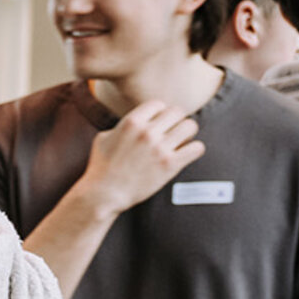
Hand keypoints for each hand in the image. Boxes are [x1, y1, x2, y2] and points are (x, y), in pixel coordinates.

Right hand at [74, 100, 205, 215]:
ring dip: (187, 133)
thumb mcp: (103, 138)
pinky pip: (197, 148)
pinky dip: (194, 150)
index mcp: (131, 122)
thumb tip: (135, 121)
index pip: (158, 104)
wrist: (104, 194)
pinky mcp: (170, 165)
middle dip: (176, 121)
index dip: (160, 113)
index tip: (159, 123)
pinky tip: (186, 154)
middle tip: (173, 131)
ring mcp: (160, 148)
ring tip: (182, 141)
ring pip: (190, 127)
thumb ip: (121, 126)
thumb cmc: (101, 168)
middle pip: (177, 112)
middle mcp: (147, 132)